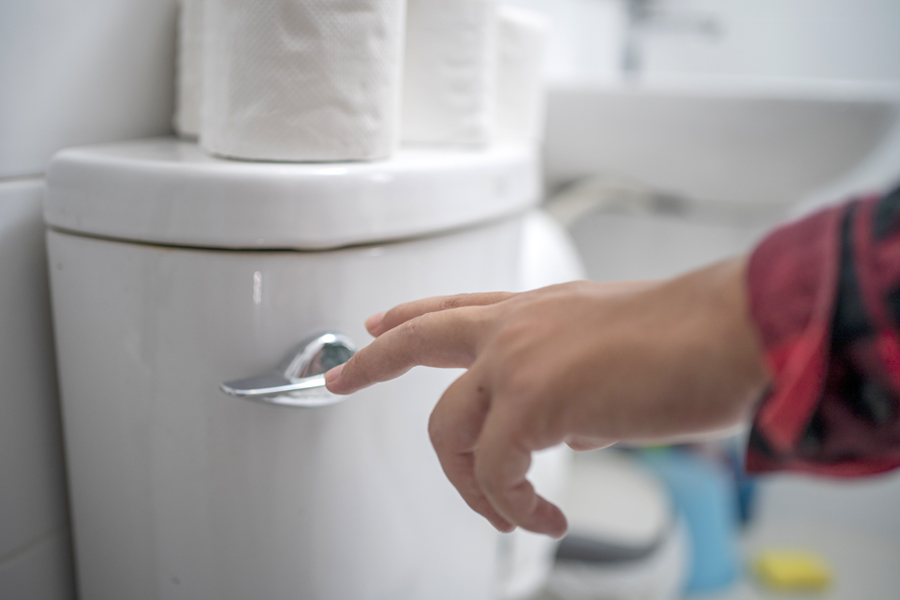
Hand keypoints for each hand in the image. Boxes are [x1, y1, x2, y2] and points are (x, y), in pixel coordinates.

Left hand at [325, 257, 769, 537]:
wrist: (732, 333)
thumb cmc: (694, 342)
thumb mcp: (613, 354)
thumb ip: (570, 386)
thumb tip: (559, 426)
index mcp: (538, 310)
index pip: (457, 307)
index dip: (409, 316)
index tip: (376, 324)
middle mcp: (519, 326)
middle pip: (420, 340)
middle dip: (370, 364)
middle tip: (340, 382)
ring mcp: (518, 359)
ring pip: (449, 427)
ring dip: (471, 484)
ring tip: (509, 514)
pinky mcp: (531, 400)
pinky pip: (494, 470)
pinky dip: (512, 505)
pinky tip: (541, 517)